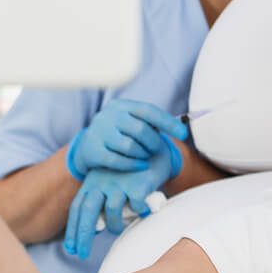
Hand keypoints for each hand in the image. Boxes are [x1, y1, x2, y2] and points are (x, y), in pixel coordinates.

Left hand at [64, 135, 181, 258]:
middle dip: (83, 237)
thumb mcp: (112, 182)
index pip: (77, 208)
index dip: (73, 229)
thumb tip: (94, 230)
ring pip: (112, 213)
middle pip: (88, 213)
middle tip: (81, 255)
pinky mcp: (137, 183)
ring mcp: (119, 181)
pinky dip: (140, 212)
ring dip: (116, 225)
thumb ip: (102, 201)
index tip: (71, 248)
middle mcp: (102, 180)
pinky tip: (144, 211)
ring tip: (121, 226)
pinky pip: (136, 208)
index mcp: (92, 181)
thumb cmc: (132, 171)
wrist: (155, 147)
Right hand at [66, 99, 187, 177]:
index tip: (184, 134)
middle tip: (157, 150)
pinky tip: (141, 166)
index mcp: (121, 105)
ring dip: (143, 154)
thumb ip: (151, 123)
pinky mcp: (93, 150)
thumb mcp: (131, 123)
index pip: (148, 111)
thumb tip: (182, 128)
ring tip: (146, 157)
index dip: (168, 122)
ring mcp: (99, 132)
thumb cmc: (118, 134)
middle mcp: (108, 115)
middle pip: (140, 130)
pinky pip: (118, 160)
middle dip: (154, 143)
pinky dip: (133, 165)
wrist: (87, 146)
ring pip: (130, 146)